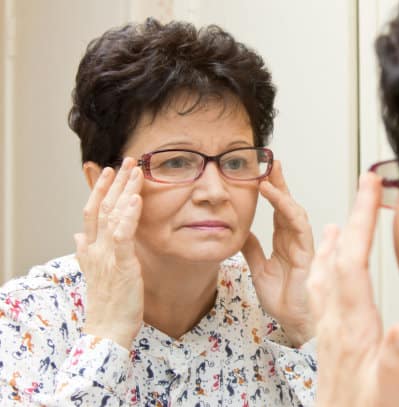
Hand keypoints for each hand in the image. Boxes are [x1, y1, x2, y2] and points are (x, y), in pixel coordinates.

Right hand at [74, 159, 144, 349]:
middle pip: (103, 208)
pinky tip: (136, 199)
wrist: (107, 328)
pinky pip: (123, 236)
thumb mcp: (95, 272)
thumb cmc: (107, 301)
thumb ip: (86, 251)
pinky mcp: (121, 264)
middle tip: (128, 161)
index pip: (92, 212)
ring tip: (135, 172)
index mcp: (90, 249)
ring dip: (125, 191)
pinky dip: (129, 216)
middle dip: (116, 183)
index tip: (108, 172)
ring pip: (113, 216)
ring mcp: (107, 255)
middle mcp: (95, 248)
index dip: (99, 190)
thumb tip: (77, 236)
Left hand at [242, 161, 314, 346]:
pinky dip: (286, 207)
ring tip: (269, 173)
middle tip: (270, 161)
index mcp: (284, 242)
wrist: (293, 321)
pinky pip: (298, 224)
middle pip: (287, 204)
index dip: (270, 192)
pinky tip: (276, 195)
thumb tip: (241, 231)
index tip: (259, 174)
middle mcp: (295, 239)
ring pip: (294, 209)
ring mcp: (302, 243)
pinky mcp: (307, 250)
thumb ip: (253, 249)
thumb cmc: (283, 299)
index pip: (277, 210)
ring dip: (282, 190)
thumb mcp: (259, 269)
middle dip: (279, 182)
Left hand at [307, 173, 398, 406]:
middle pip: (340, 255)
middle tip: (363, 183)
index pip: (354, 258)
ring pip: (325, 270)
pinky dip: (326, 267)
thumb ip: (396, 357)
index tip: (369, 185)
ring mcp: (330, 323)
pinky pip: (321, 289)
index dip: (362, 219)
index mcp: (354, 322)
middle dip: (353, 215)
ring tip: (340, 218)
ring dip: (335, 239)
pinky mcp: (329, 333)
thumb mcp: (389, 389)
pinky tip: (328, 265)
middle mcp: (336, 317)